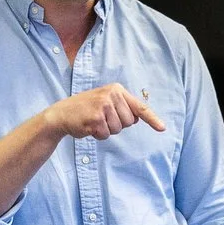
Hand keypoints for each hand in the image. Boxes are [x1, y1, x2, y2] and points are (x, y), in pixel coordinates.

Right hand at [47, 84, 165, 141]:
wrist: (61, 114)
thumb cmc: (86, 109)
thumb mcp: (105, 102)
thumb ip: (122, 107)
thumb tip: (138, 118)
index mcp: (116, 90)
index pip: (139, 107)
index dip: (152, 119)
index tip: (162, 128)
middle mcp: (111, 95)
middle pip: (129, 122)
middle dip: (117, 125)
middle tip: (102, 118)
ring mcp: (103, 106)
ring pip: (118, 130)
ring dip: (107, 131)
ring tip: (94, 121)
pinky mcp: (96, 118)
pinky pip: (106, 135)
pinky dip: (98, 135)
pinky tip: (89, 126)